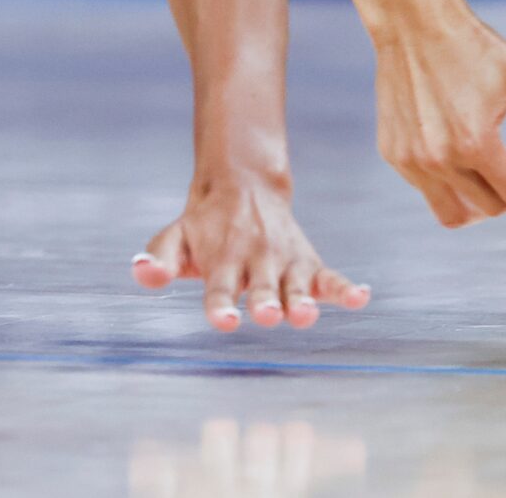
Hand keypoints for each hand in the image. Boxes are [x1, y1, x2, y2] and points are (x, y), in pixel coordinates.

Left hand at [132, 167, 368, 331]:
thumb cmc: (203, 224)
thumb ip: (157, 258)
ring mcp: (285, 262)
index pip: (220, 288)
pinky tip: (362, 297)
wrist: (243, 184)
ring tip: (307, 314)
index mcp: (223, 259)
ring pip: (297, 285)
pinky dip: (346, 288)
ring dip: (303, 300)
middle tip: (266, 315)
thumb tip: (142, 274)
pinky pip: (330, 276)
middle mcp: (256, 261)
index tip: (224, 321)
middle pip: (262, 288)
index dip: (220, 305)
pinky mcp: (309, 262)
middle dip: (265, 303)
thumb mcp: (174, 237)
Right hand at [370, 2, 505, 226]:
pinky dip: (448, 183)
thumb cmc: (474, 46)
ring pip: (453, 213)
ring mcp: (412, 160)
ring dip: (477, 204)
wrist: (413, 23)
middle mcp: (440, 159)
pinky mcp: (393, 153)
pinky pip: (426, 190)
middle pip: (489, 208)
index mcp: (476, 142)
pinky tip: (456, 153)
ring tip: (488, 181)